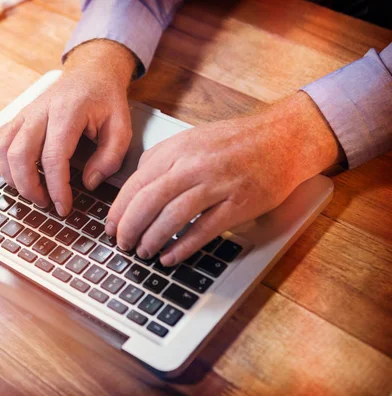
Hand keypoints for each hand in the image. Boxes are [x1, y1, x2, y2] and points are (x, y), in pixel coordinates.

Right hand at [0, 40, 135, 215]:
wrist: (91, 73)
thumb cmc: (105, 100)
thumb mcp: (121, 127)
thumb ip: (110, 157)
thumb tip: (89, 183)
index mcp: (68, 112)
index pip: (54, 157)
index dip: (56, 187)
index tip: (64, 207)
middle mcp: (40, 111)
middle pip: (20, 155)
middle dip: (30, 187)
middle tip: (46, 204)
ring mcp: (25, 113)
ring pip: (3, 149)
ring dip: (13, 178)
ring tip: (33, 193)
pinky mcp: (17, 118)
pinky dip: (1, 163)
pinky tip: (17, 176)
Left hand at [105, 92, 343, 265]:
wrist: (284, 137)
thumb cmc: (237, 141)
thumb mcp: (192, 138)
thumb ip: (162, 158)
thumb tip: (136, 183)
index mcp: (178, 148)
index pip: (136, 182)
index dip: (119, 209)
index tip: (111, 226)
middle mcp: (194, 165)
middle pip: (148, 201)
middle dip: (129, 228)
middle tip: (122, 244)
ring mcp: (217, 184)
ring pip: (172, 216)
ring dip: (152, 239)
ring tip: (143, 252)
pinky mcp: (238, 204)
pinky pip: (203, 230)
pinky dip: (182, 246)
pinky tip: (170, 257)